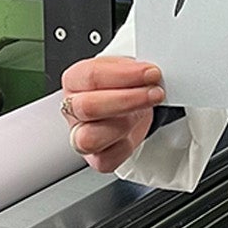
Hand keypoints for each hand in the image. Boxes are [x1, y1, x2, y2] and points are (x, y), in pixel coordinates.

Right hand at [60, 57, 163, 173]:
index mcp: (74, 81)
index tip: (150, 73)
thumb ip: (133, 68)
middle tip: (155, 92)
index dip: (124, 75)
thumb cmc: (121, 87)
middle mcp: (73, 110)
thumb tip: (151, 72)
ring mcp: (80, 137)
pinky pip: (107, 159)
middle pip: (88, 107)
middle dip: (127, 99)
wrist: (127, 108)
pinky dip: (127, 146)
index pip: (91, 76)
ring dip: (127, 123)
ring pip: (91, 138)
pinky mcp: (96, 159)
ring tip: (150, 109)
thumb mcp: (126, 67)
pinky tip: (138, 129)